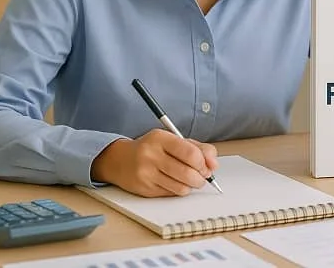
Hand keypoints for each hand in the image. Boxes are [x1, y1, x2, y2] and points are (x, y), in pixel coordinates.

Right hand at [91, 129, 218, 196]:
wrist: (119, 160)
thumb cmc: (152, 148)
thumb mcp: (173, 140)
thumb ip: (198, 148)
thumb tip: (214, 164)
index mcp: (160, 138)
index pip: (190, 153)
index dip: (203, 163)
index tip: (206, 166)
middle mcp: (151, 155)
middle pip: (188, 173)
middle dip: (201, 177)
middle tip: (202, 176)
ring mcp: (146, 173)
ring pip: (181, 187)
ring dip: (191, 186)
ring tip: (189, 180)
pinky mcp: (144, 189)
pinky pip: (172, 194)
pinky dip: (179, 190)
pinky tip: (175, 183)